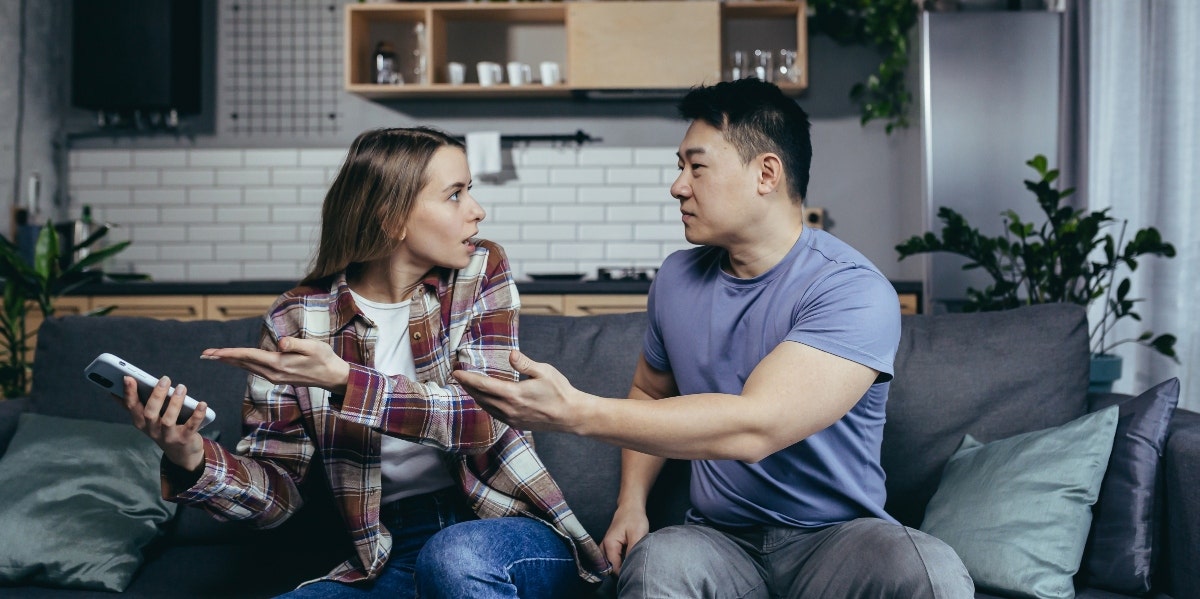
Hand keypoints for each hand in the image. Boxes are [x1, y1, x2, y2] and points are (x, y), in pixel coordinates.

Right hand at [115, 375, 206, 471]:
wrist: (181, 453)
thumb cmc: (163, 429)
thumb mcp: (147, 420)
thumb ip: (134, 405)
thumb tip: (113, 392)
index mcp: (141, 422)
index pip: (131, 407)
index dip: (129, 393)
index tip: (128, 378)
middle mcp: (152, 430)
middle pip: (150, 413)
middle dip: (156, 395)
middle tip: (165, 378)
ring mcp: (168, 436)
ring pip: (168, 420)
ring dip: (175, 403)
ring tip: (181, 387)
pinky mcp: (184, 439)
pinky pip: (191, 426)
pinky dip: (197, 415)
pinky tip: (202, 404)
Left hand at [201, 336, 350, 393]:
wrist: (333, 377)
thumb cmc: (324, 359)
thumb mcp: (313, 347)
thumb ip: (296, 344)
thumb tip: (281, 343)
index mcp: (279, 364)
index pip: (249, 356)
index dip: (229, 353)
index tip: (213, 353)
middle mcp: (273, 373)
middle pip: (243, 363)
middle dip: (222, 358)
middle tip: (203, 354)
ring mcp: (275, 377)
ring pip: (246, 367)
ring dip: (230, 362)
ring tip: (214, 357)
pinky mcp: (278, 377)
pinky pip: (254, 369)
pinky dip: (241, 364)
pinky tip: (237, 362)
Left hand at [451, 350, 583, 431]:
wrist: (571, 415)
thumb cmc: (560, 391)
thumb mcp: (544, 371)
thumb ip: (525, 363)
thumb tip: (510, 354)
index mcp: (513, 394)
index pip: (483, 385)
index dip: (467, 378)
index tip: (456, 372)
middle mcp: (509, 409)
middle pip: (480, 397)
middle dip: (468, 386)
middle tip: (458, 376)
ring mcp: (511, 418)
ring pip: (486, 406)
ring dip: (475, 396)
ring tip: (468, 386)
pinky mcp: (515, 423)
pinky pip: (494, 413)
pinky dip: (485, 404)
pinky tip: (485, 398)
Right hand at [600, 503, 649, 575]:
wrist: (630, 506)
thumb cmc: (634, 519)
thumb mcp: (637, 535)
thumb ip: (632, 552)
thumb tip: (630, 567)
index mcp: (609, 545)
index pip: (614, 568)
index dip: (624, 573)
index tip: (636, 573)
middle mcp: (604, 547)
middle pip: (611, 567)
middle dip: (622, 571)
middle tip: (635, 569)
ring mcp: (606, 547)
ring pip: (612, 564)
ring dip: (621, 566)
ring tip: (632, 564)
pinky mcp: (610, 546)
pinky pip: (613, 559)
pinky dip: (621, 561)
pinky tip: (629, 559)